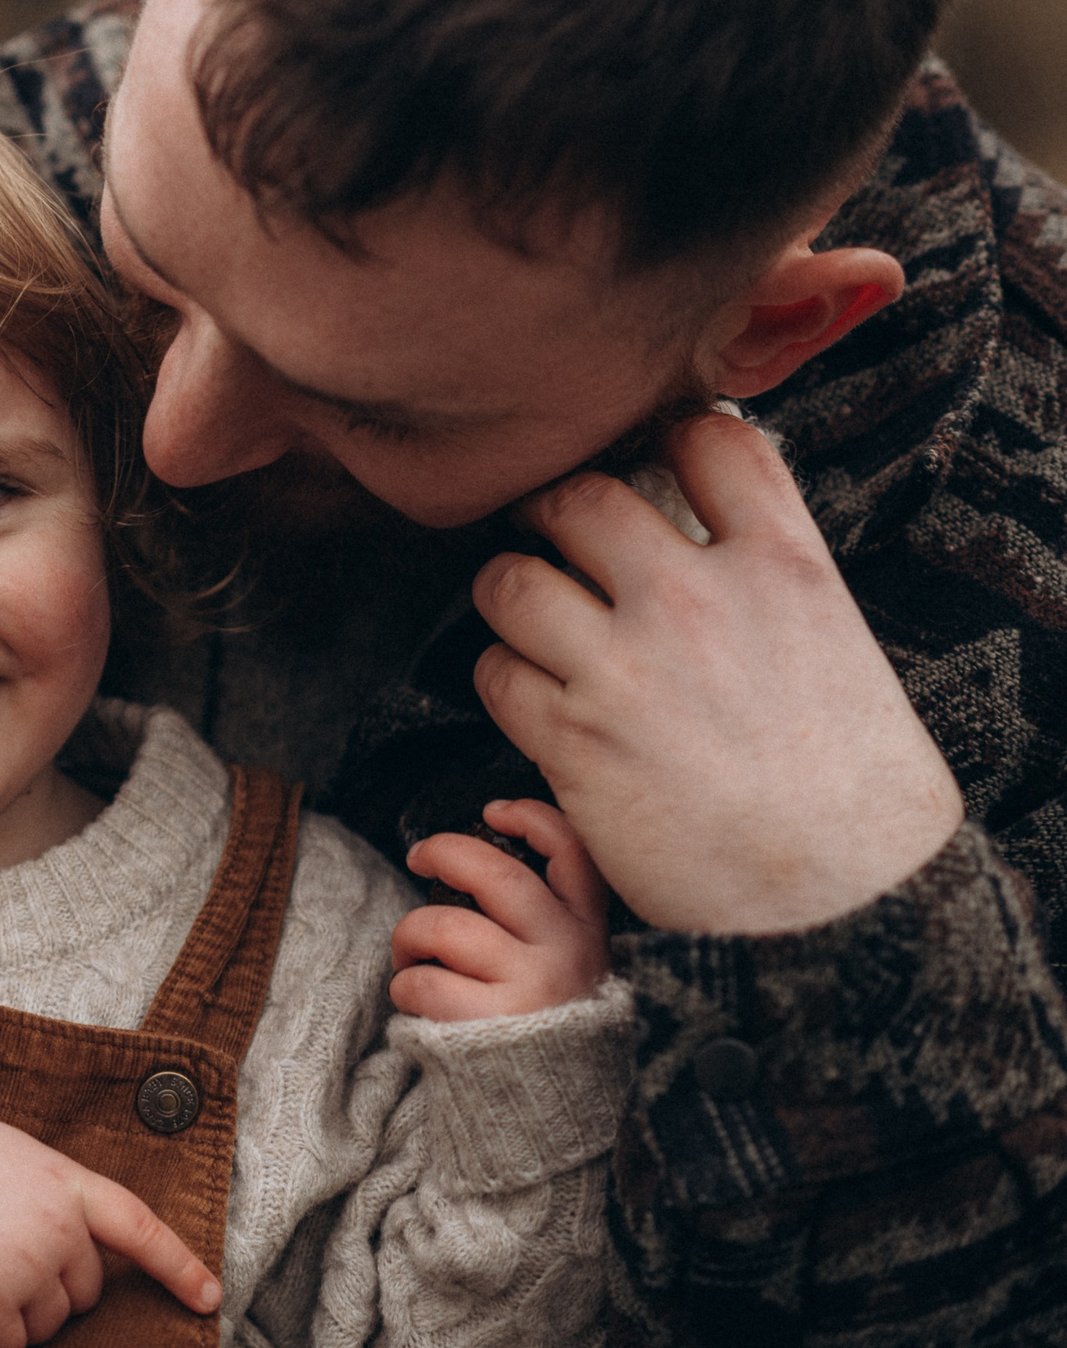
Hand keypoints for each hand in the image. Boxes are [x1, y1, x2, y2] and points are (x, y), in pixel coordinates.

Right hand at [0, 1109, 219, 1347]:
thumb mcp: (7, 1152)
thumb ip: (50, 1189)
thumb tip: (75, 1237)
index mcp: (63, 1179)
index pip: (136, 1226)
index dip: (177, 1265)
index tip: (209, 1300)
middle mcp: (56, 1225)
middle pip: (82, 1294)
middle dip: (45, 1289)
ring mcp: (25, 1267)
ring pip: (45, 1328)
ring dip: (10, 1315)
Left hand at [391, 799, 607, 1019]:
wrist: (549, 1118)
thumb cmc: (543, 1025)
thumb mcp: (567, 967)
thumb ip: (542, 920)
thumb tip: (477, 857)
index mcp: (588, 932)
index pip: (574, 853)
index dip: (532, 818)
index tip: (492, 811)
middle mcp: (566, 953)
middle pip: (495, 874)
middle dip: (444, 851)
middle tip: (419, 857)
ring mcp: (530, 988)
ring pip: (443, 926)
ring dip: (409, 935)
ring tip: (408, 956)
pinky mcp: (489, 1025)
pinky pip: (422, 983)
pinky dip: (404, 986)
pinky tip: (416, 1001)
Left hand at [473, 412, 962, 933]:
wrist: (840, 906)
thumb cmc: (855, 793)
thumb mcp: (840, 650)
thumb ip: (768, 583)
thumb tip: (707, 540)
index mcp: (784, 567)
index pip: (709, 441)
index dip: (670, 442)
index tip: (652, 463)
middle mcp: (697, 600)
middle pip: (579, 498)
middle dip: (555, 513)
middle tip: (554, 537)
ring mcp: (625, 667)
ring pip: (510, 581)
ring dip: (511, 596)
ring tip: (534, 620)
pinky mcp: (571, 737)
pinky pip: (493, 671)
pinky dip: (503, 679)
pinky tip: (536, 699)